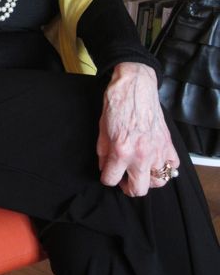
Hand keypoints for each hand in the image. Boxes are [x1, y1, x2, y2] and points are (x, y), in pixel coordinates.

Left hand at [97, 62, 178, 196]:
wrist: (135, 85)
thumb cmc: (117, 103)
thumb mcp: (101, 128)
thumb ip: (103, 152)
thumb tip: (105, 167)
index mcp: (121, 151)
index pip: (111, 180)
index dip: (106, 178)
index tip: (107, 174)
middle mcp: (141, 155)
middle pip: (137, 190)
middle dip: (127, 187)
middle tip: (124, 178)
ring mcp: (157, 150)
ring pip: (158, 182)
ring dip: (148, 179)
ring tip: (140, 169)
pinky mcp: (168, 143)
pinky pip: (172, 166)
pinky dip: (165, 167)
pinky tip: (156, 160)